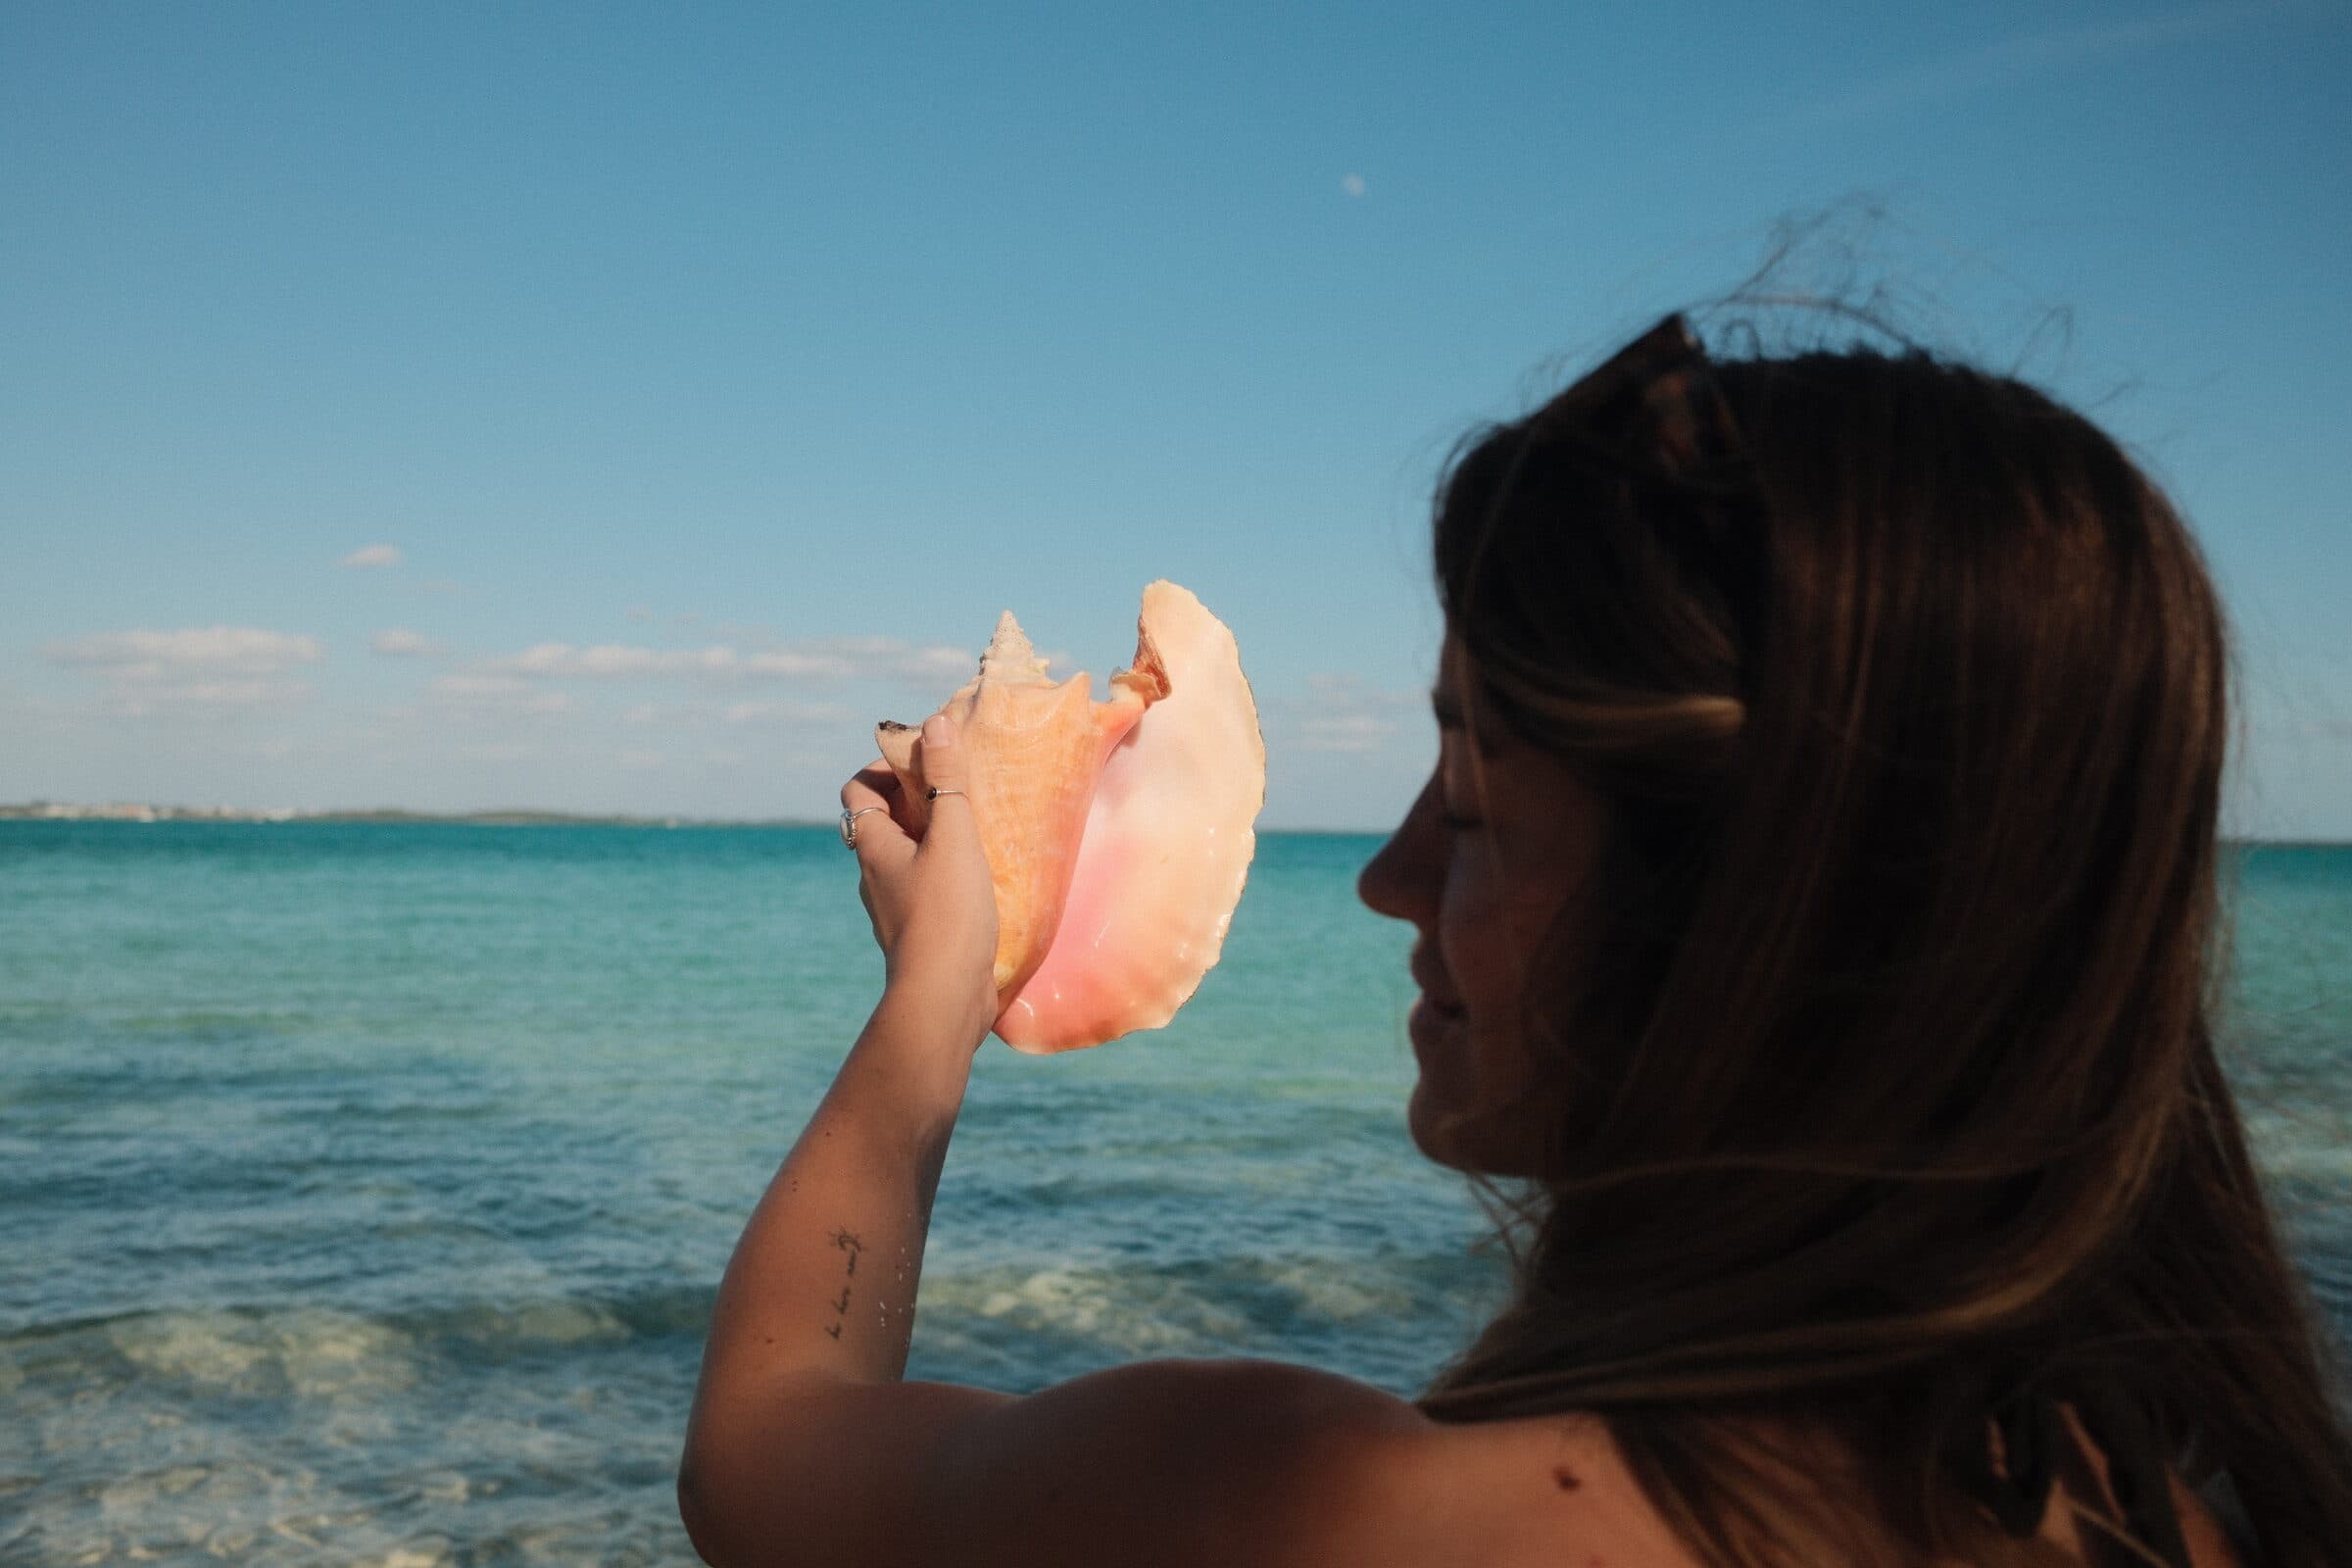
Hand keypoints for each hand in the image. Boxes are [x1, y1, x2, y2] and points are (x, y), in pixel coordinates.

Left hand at [841, 714, 1000, 1046]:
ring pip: (904, 861)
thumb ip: (947, 781)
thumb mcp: (954, 837)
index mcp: (873, 847)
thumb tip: (934, 724)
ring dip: (932, 842)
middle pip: (882, 824)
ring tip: (976, 831)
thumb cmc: (946, 913)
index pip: (857, 791)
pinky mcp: (918, 936)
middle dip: (915, 802)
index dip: (883, 767)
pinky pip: (924, 892)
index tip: (925, 760)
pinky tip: (982, 880)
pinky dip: (944, 877)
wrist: (943, 998)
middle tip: (958, 790)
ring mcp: (893, 910)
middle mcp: (874, 877)